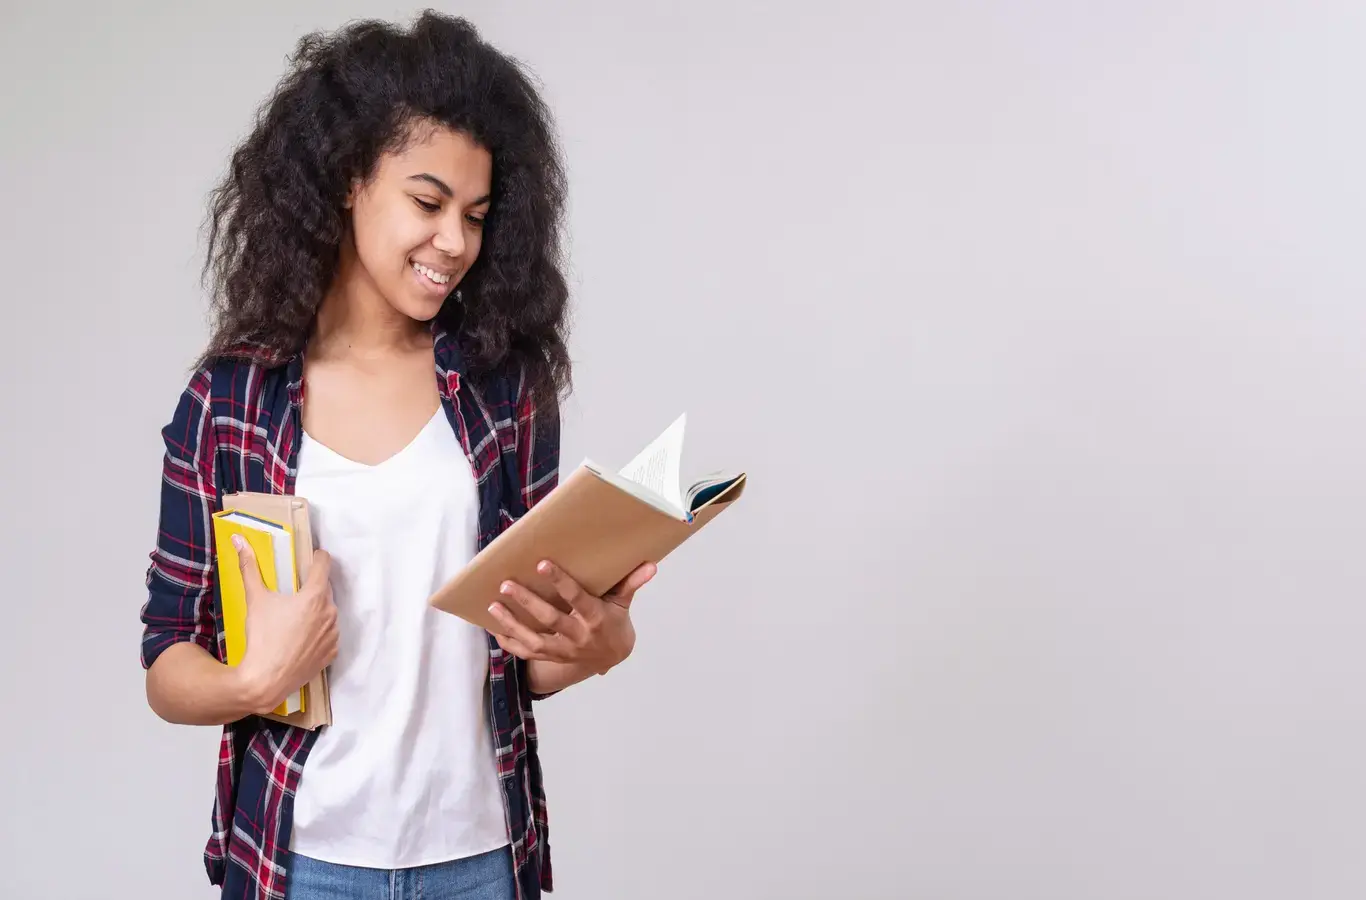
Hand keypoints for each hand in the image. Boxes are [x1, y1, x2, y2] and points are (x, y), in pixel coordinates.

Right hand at [232, 536, 338, 713]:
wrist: (265, 680)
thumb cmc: (261, 637)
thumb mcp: (255, 599)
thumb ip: (249, 567)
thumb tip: (238, 540)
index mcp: (316, 595)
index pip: (324, 564)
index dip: (316, 557)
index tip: (309, 558)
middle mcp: (331, 612)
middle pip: (325, 589)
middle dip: (311, 587)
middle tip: (292, 593)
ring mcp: (334, 633)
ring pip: (328, 612)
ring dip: (316, 610)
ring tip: (293, 619)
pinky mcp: (332, 652)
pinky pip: (328, 634)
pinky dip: (318, 632)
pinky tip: (299, 637)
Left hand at [488, 560, 655, 674]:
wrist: (611, 657)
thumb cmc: (615, 623)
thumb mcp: (623, 603)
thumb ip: (631, 583)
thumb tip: (651, 566)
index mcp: (595, 618)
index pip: (576, 598)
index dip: (560, 582)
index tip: (541, 564)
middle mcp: (578, 636)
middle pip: (549, 620)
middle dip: (527, 602)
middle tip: (507, 584)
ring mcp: (564, 650)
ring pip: (534, 640)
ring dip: (511, 624)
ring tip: (493, 606)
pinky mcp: (553, 658)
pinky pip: (528, 654)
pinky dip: (511, 644)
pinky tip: (495, 630)